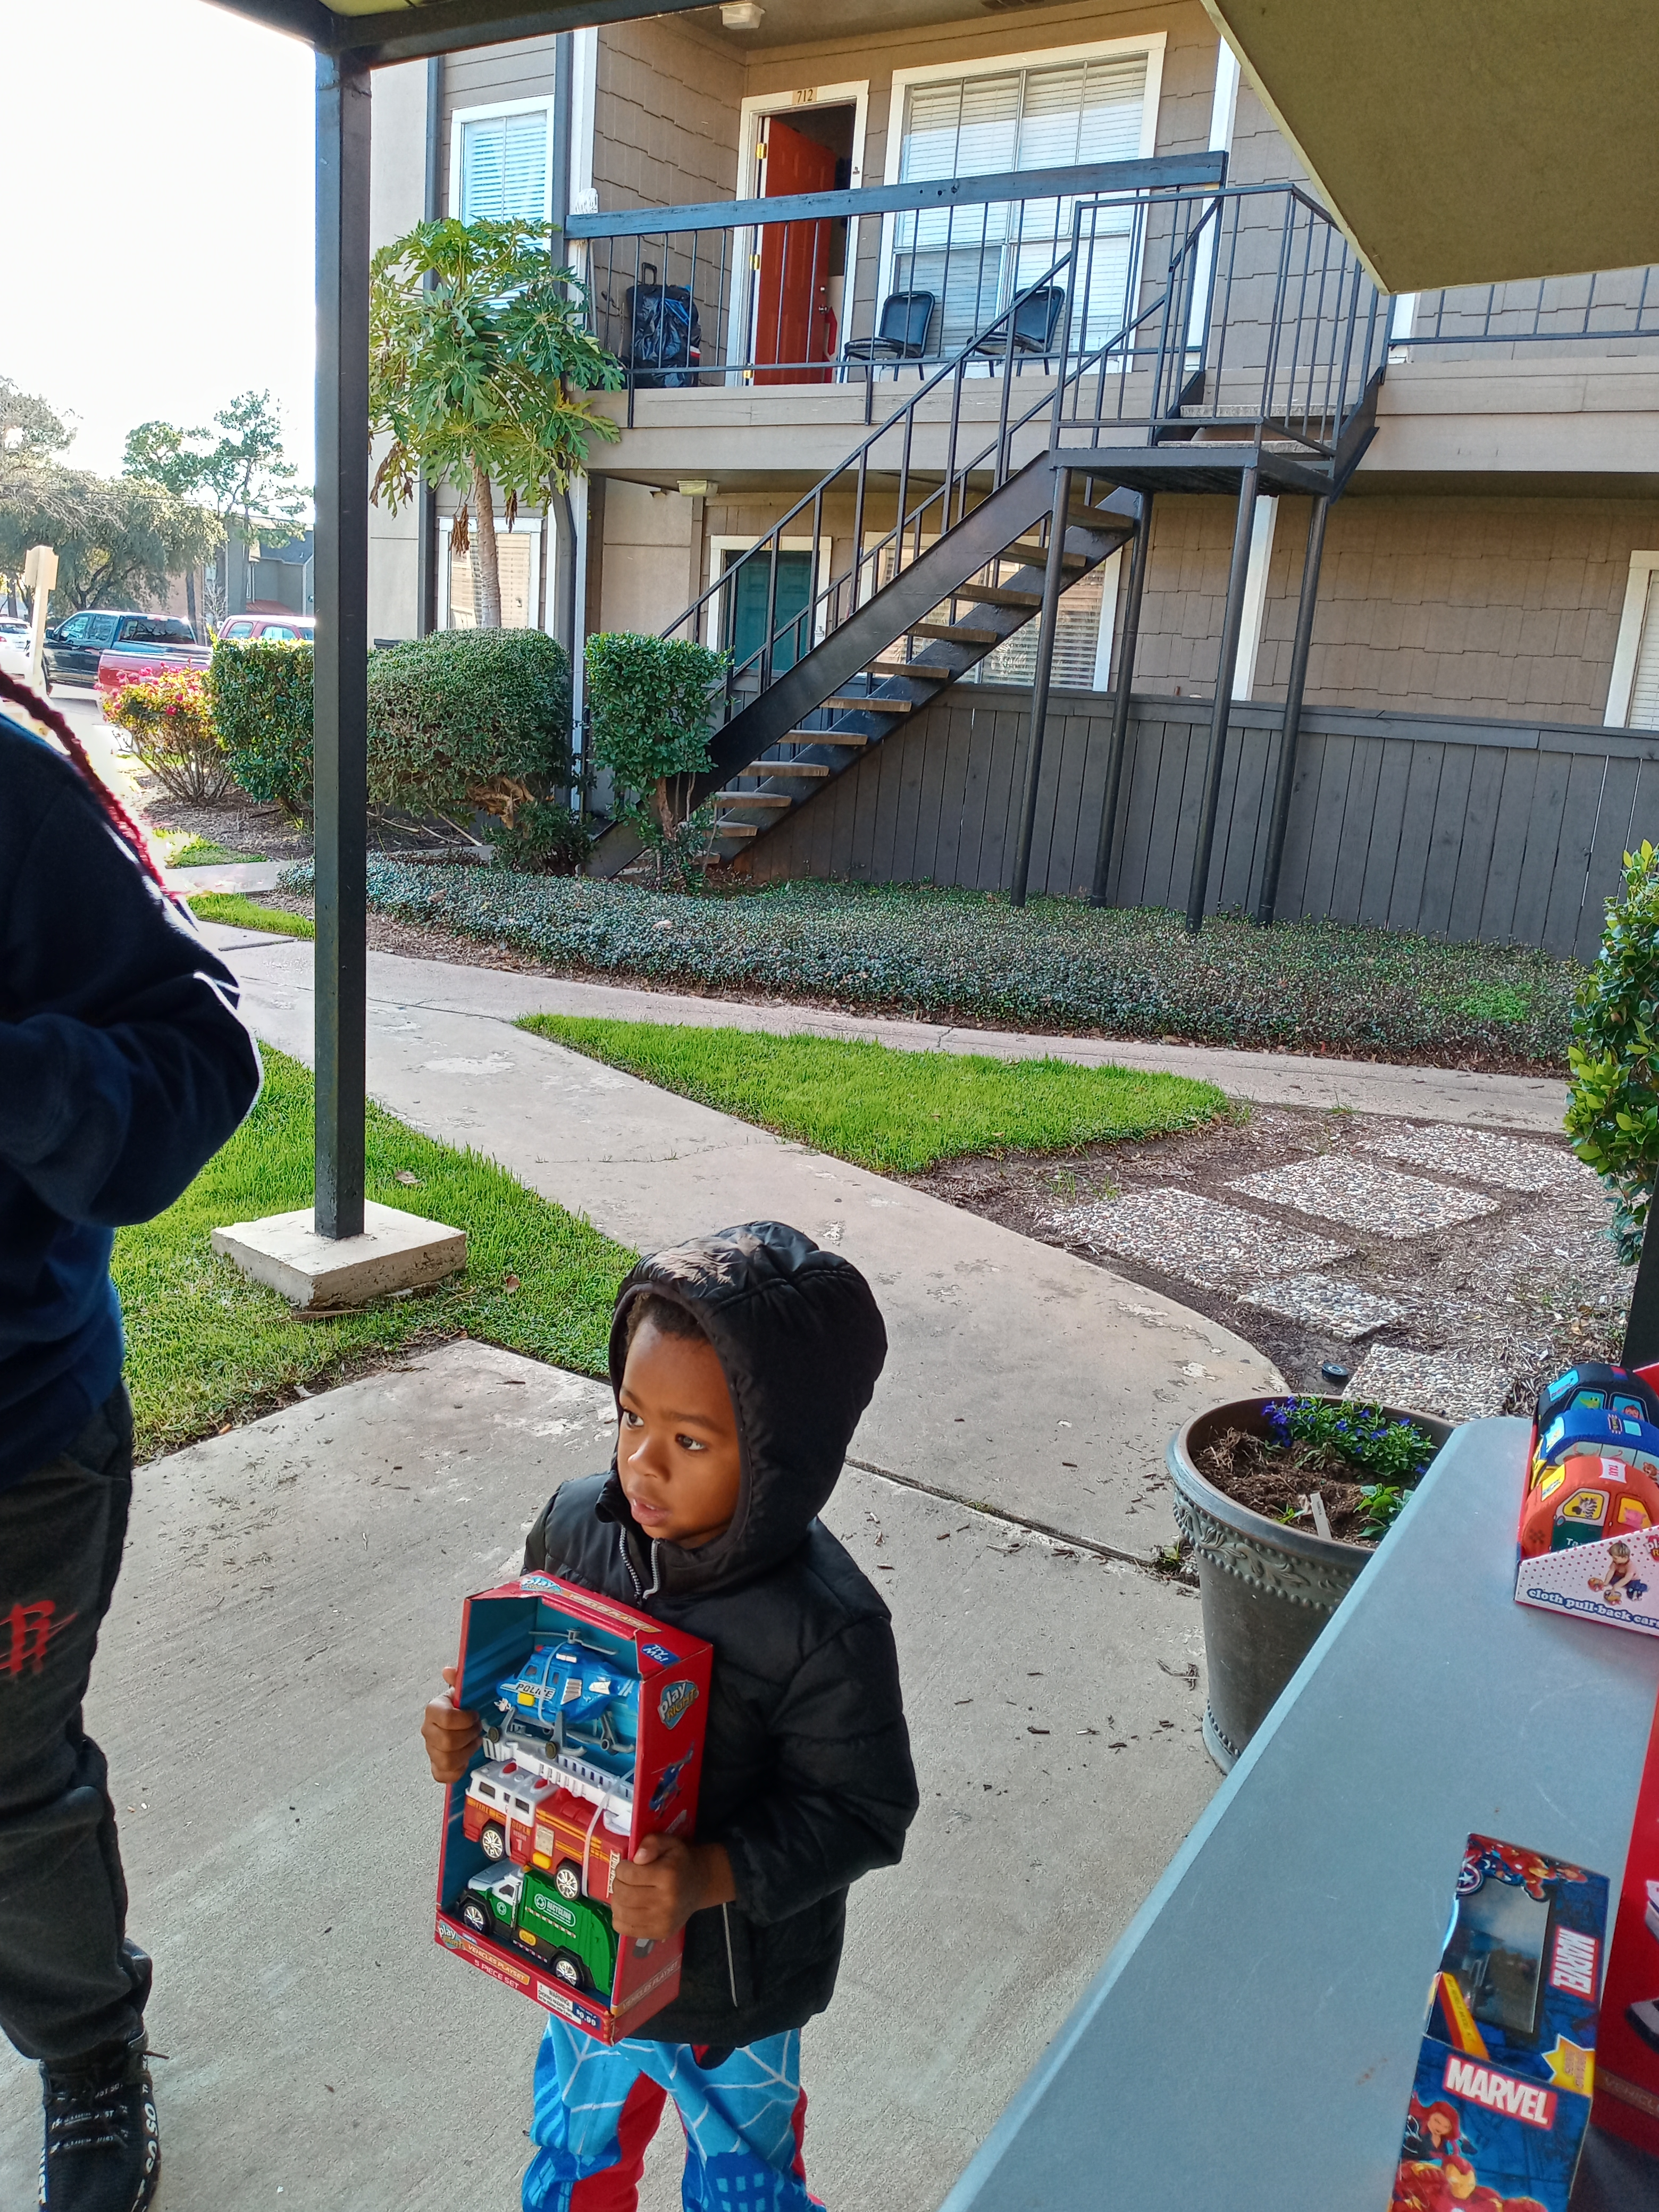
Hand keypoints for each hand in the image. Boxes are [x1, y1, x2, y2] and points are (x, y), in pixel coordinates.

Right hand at [422, 1662, 481, 1782]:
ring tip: (474, 1742)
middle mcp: (428, 1730)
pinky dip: (457, 1770)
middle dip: (469, 1736)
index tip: (475, 1715)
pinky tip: (466, 1759)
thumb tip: (449, 1670)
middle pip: (448, 1742)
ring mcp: (431, 1750)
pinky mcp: (436, 1766)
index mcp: (433, 1710)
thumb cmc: (460, 1706)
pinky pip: (443, 1775)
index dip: (465, 1719)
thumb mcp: (462, 1689)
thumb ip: (458, 1678)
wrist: (455, 1722)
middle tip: (478, 1729)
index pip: (446, 1718)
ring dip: (466, 1752)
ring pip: (447, 1760)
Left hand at [609, 1835, 735, 1940]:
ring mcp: (663, 1921)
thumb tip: (636, 1858)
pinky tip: (629, 1907)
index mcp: (668, 1876)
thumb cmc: (679, 1862)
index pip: (629, 1875)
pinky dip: (620, 1917)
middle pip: (623, 1895)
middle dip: (618, 1883)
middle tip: (625, 1878)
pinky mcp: (659, 1933)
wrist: (699, 1885)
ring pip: (621, 1913)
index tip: (627, 1866)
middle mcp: (667, 1901)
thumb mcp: (669, 1843)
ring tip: (626, 1891)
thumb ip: (651, 1843)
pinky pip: (624, 1929)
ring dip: (617, 1900)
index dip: (622, 1868)